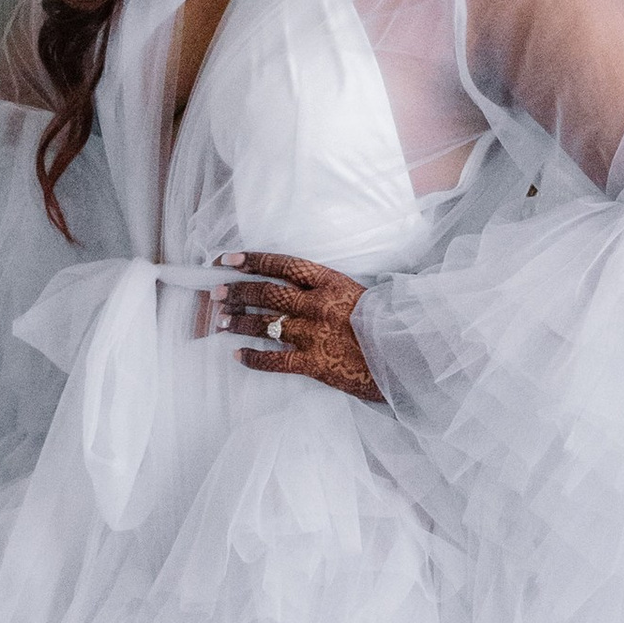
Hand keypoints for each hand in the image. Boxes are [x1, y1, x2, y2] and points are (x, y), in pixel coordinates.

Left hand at [215, 251, 384, 404]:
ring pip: (265, 324)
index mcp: (331, 283)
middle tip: (216, 293)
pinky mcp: (313, 364)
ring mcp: (313, 334)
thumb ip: (333, 291)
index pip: (283, 265)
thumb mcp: (363, 296)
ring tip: (221, 321)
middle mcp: (317, 305)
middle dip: (237, 291)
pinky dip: (254, 357)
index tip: (228, 259)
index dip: (252, 260)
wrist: (407, 357)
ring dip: (240, 321)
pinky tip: (238, 355)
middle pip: (267, 293)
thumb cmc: (390, 326)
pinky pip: (275, 360)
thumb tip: (304, 288)